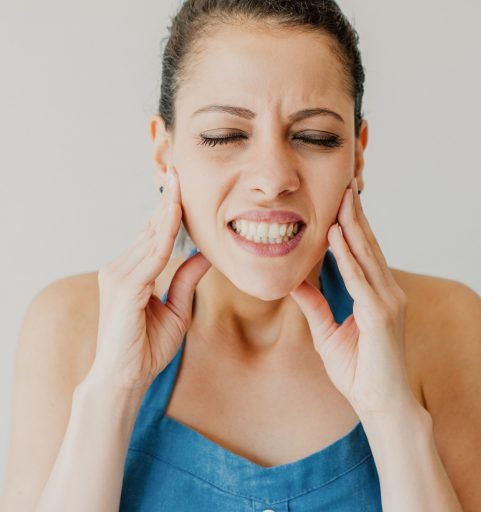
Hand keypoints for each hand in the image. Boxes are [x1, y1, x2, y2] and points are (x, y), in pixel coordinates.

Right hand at [87, 166, 210, 390]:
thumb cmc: (147, 348)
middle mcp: (121, 267)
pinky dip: (165, 233)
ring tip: (182, 178)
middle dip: (168, 197)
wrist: (125, 380)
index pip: (156, 232)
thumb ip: (187, 280)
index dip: (171, 207)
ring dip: (168, 206)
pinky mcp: (124, 287)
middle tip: (182, 165)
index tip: (185, 182)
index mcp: (132, 271)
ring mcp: (119, 275)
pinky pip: (151, 255)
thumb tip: (207, 253)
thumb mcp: (178, 309)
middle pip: (152, 226)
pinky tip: (176, 213)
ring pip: (152, 235)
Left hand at [290, 178, 419, 417]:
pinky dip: (347, 256)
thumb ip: (315, 306)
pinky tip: (336, 235)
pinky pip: (360, 279)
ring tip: (342, 197)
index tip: (341, 200)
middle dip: (355, 214)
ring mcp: (388, 302)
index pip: (364, 253)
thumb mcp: (329, 333)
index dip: (353, 225)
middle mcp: (388, 293)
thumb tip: (295, 283)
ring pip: (366, 255)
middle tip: (345, 182)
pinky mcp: (381, 316)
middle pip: (368, 246)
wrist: (382, 405)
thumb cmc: (361, 373)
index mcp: (379, 295)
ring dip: (352, 225)